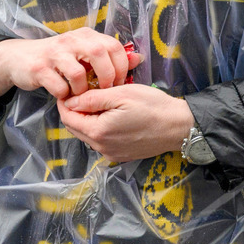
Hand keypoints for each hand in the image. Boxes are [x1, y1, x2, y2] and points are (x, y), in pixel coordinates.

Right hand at [0, 28, 142, 103]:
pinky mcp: (39, 68)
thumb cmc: (59, 59)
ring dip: (83, 90)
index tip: (119, 84)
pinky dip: (64, 95)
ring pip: (78, 73)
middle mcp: (72, 40)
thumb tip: (138, 58)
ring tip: (81, 95)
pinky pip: (58, 86)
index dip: (121, 67)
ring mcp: (54, 53)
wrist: (20, 58)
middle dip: (107, 77)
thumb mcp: (85, 54)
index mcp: (86, 35)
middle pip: (99, 54)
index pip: (113, 46)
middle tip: (104, 92)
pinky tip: (64, 95)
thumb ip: (110, 57)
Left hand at [58, 85, 193, 162]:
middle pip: (76, 128)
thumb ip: (92, 99)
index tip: (70, 88)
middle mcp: (101, 147)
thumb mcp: (120, 94)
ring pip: (88, 135)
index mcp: (98, 132)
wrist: (178, 126)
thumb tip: (70, 102)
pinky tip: (111, 114)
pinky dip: (100, 127)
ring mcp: (111, 153)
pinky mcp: (120, 155)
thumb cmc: (152, 106)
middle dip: (74, 110)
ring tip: (98, 101)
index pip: (68, 118)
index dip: (65, 102)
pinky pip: (101, 141)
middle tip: (83, 91)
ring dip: (87, 119)